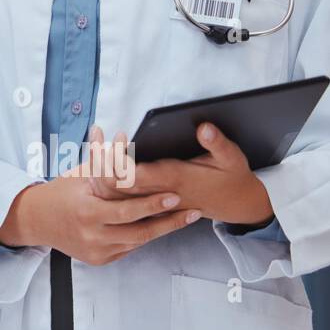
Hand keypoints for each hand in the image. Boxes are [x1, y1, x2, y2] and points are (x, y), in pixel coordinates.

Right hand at [0, 168, 199, 265]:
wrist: (36, 221)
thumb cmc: (60, 192)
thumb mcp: (79, 174)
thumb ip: (102, 159)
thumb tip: (120, 135)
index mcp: (85, 210)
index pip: (124, 209)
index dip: (151, 204)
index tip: (174, 195)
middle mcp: (91, 234)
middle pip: (138, 231)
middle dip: (168, 221)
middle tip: (191, 209)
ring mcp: (95, 250)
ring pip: (137, 242)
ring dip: (163, 229)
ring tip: (186, 217)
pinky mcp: (99, 259)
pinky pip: (129, 248)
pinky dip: (145, 236)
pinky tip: (163, 225)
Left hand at [86, 123, 273, 225]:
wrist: (234, 203)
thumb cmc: (230, 176)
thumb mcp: (232, 158)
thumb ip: (217, 143)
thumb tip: (203, 126)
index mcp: (173, 179)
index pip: (136, 175)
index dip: (118, 160)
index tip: (111, 137)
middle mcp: (157, 193)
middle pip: (116, 184)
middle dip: (100, 161)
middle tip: (96, 133)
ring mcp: (151, 200)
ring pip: (114, 192)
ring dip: (98, 170)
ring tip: (95, 140)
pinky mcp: (150, 201)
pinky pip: (119, 196)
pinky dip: (104, 180)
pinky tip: (100, 157)